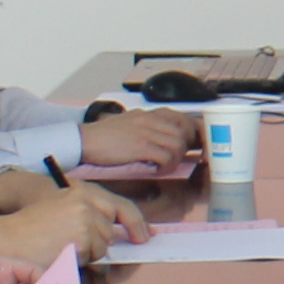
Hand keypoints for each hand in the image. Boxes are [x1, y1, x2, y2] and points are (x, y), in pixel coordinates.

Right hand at [0, 176, 135, 265]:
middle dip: (100, 242)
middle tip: (76, 245)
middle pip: (112, 230)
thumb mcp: (62, 211)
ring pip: (103, 246)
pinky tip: (60, 252)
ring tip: (62, 245)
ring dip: (88, 252)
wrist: (9, 238)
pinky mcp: (82, 236)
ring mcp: (86, 218)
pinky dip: (80, 260)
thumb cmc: (32, 229)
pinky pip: (92, 256)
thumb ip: (90, 217)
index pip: (121, 206)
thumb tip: (121, 236)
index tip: (145, 236)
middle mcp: (87, 201)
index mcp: (83, 191)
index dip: (136, 223)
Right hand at [82, 107, 201, 168]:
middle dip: (190, 146)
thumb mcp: (132, 124)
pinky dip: (167, 166)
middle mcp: (151, 119)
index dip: (196, 132)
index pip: (184, 118)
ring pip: (178, 145)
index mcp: (150, 113)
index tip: (198, 144)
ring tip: (165, 165)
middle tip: (185, 157)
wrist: (85, 140)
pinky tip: (158, 169)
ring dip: (176, 159)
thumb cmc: (105, 136)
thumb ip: (151, 128)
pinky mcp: (141, 146)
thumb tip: (169, 140)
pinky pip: (166, 157)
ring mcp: (146, 131)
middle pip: (186, 131)